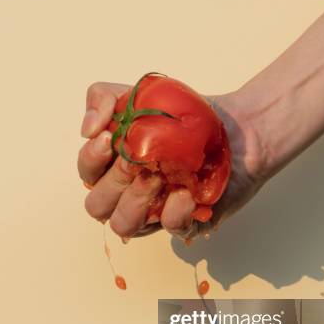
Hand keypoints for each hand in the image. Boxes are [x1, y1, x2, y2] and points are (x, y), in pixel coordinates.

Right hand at [77, 81, 268, 240]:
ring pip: (124, 224)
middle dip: (114, 181)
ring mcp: (157, 210)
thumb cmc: (185, 113)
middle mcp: (131, 193)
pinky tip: (185, 192)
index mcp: (115, 167)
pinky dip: (174, 212)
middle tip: (137, 159)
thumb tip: (87, 130)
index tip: (109, 138)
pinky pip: (172, 229)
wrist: (237, 125)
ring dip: (135, 201)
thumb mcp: (139, 94)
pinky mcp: (188, 220)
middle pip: (98, 205)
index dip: (91, 161)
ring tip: (158, 175)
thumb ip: (103, 98)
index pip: (87, 175)